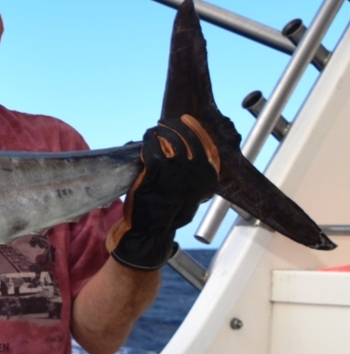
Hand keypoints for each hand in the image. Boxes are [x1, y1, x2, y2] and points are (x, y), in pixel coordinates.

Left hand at [107, 115, 219, 269]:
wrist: (151, 232)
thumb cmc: (167, 210)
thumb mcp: (190, 190)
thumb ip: (191, 171)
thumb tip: (184, 144)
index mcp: (208, 176)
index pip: (205, 143)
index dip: (193, 129)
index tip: (184, 121)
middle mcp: (197, 173)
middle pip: (188, 138)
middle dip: (175, 127)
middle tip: (164, 124)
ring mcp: (178, 172)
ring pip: (170, 140)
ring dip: (160, 132)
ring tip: (154, 132)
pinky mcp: (158, 173)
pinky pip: (153, 148)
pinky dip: (148, 140)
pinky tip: (146, 139)